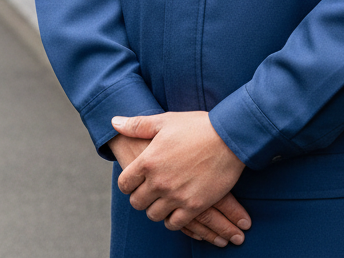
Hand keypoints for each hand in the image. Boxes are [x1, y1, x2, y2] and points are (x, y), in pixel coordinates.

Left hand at [112, 112, 246, 238]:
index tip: (137, 180)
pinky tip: (177, 208)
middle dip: (141, 197)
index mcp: (148, 161)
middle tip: (151, 190)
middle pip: (137, 203)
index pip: (124, 184)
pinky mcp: (193, 206)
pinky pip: (174, 223)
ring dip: (157, 208)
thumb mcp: (165, 121)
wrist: (229, 136)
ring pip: (154, 215)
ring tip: (164, 198)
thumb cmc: (197, 126)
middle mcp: (158, 181)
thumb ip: (137, 125)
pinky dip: (173, 219)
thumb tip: (114, 122)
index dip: (129, 183)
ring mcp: (176, 196)